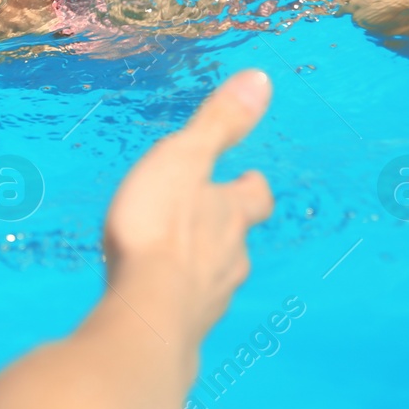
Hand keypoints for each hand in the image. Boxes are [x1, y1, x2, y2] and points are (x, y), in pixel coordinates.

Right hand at [103, 70, 274, 344]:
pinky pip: (188, 308)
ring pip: (217, 275)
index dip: (251, 186)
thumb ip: (219, 124)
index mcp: (230, 214)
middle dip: (227, 228)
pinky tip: (158, 298)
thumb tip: (260, 80)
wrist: (148, 313)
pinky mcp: (185, 328)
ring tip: (180, 259)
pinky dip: (179, 297)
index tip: (247, 178)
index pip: (255, 196)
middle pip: (239, 239)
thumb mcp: (185, 159)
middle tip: (210, 219)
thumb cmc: (161, 227)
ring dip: (203, 264)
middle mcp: (230, 257)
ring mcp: (210, 296)